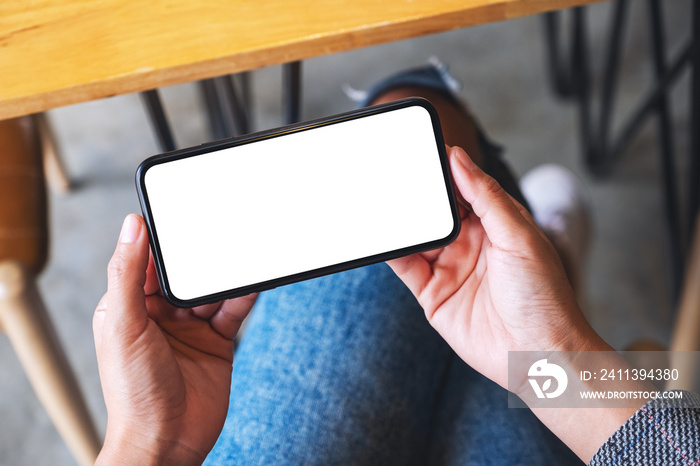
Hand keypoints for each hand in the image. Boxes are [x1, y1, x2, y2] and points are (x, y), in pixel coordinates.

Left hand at [93, 214, 256, 464]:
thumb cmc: (133, 392)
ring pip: (213, 289)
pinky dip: (243, 297)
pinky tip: (252, 283)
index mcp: (130, 305)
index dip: (165, 239)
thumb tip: (131, 226)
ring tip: (242, 255)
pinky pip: (233, 310)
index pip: (149, 260)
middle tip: (221, 230)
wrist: (167, 441)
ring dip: (225, 275)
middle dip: (203, 255)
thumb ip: (128, 274)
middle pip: (186, 272)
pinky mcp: (217, 342)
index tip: (182, 214)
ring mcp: (191, 328)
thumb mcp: (124, 325)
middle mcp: (161, 314)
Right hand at [389, 146, 608, 389]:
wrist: (536, 355)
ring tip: (378, 199)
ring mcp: (449, 268)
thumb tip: (459, 158)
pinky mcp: (432, 294)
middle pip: (435, 210)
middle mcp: (470, 243)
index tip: (420, 150)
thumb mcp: (518, 236)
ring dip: (400, 220)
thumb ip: (485, 196)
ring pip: (416, 235)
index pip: (462, 187)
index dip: (442, 170)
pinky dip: (390, 250)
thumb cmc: (542, 297)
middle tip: (392, 173)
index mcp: (495, 224)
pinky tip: (379, 235)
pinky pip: (405, 266)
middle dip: (415, 194)